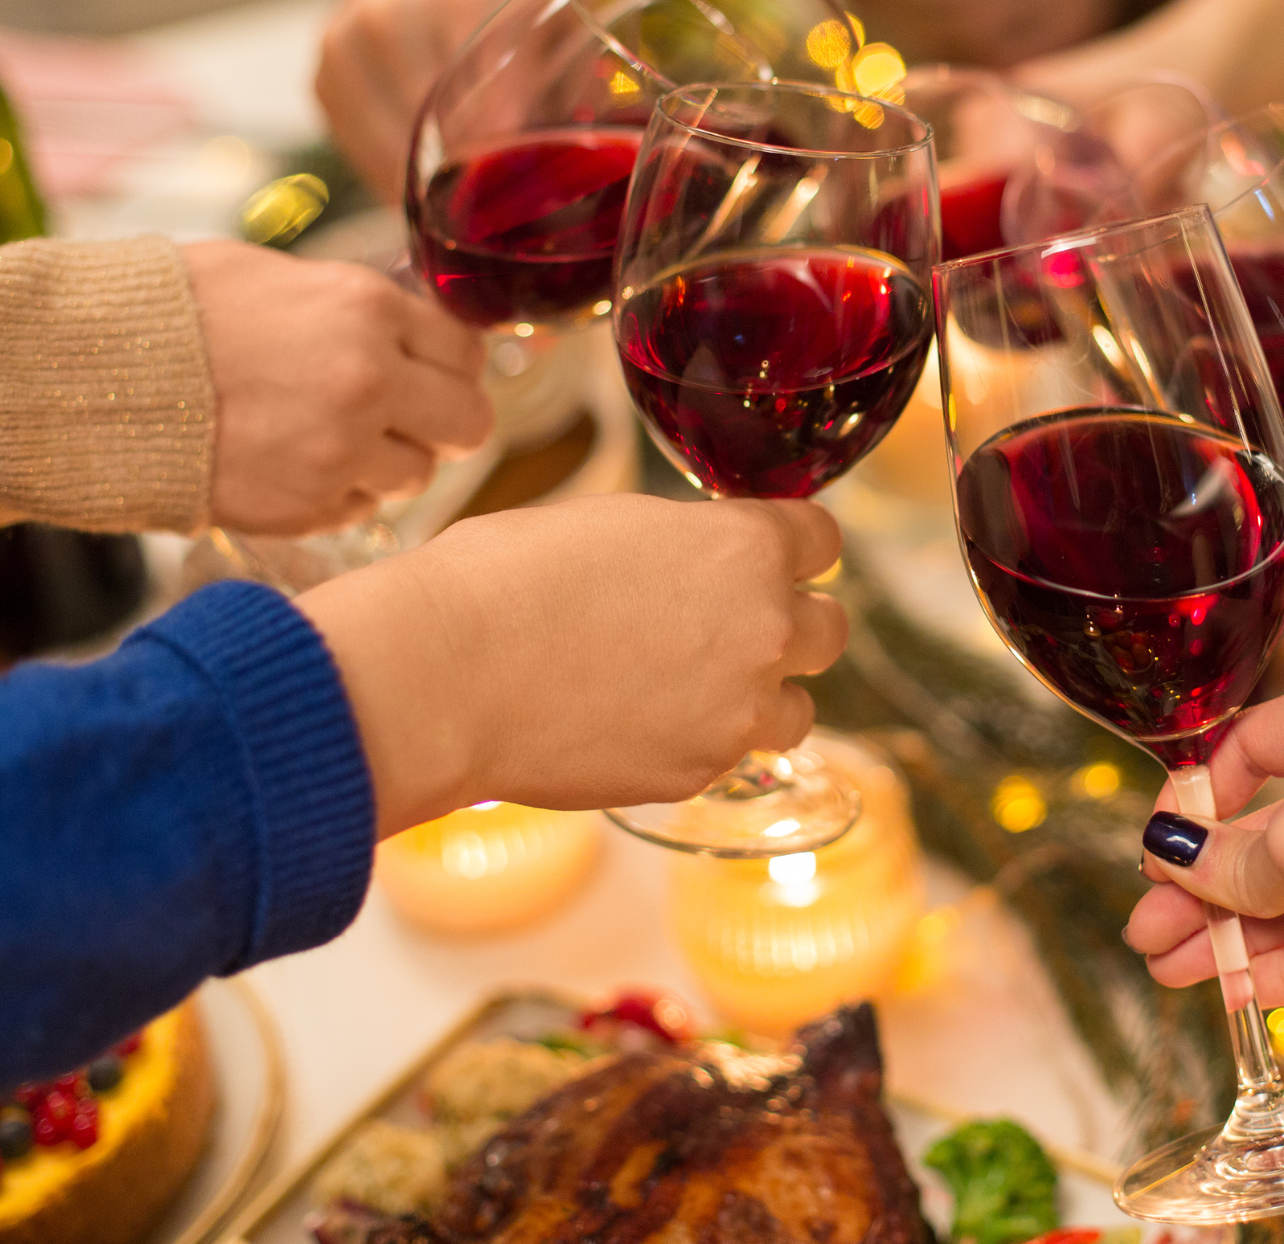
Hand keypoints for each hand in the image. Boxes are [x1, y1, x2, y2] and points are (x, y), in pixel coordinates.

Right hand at [182, 241, 491, 534]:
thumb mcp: (280, 278)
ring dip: (389, 462)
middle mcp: (370, 381)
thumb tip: (415, 332)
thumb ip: (360, 310)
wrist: (87, 374)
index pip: (466, 350)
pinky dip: (341, 493)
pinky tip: (295, 465)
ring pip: (418, 475)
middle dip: (445, 422)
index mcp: (369, 310)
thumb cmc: (175, 311)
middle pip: (469, 423)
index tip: (432, 371)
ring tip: (335, 440)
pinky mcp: (306, 506)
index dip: (451, 364)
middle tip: (413, 420)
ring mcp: (340, 450)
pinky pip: (361, 508)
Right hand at [297, 495, 848, 834]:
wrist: (446, 674)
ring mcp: (738, 710)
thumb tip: (702, 561)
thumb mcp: (613, 522)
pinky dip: (701, 741)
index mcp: (745, 547)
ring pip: (797, 708)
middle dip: (792, 624)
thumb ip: (686, 544)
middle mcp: (764, 628)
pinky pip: (731, 755)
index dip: (792, 546)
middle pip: (828, 628)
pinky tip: (641, 724)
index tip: (772, 557)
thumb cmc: (505, 578)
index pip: (820, 539)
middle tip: (737, 627)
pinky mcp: (700, 770)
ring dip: (763, 697)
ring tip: (696, 689)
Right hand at [323, 0, 574, 197]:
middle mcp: (395, 14)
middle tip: (518, 227)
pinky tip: (435, 176)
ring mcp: (350, 42)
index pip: (485, 118)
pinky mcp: (324, 70)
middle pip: (436, 149)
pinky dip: (399, 176)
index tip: (540, 209)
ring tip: (479, 207)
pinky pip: (361, 151)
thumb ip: (579, 81)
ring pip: (392, 162)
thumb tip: (596, 173)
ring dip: (436, 196)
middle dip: (480, 198)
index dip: (513, 178)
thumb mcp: (569, 1)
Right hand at [1124, 676, 1283, 1045]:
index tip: (1161, 843)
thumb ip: (1229, 858)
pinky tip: (1235, 990)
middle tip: (1150, 923)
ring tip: (1171, 968)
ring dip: (1236, 931)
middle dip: (1206, 884)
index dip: (1199, 794)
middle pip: (1275, 827)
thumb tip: (1177, 853)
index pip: (1259, 741)